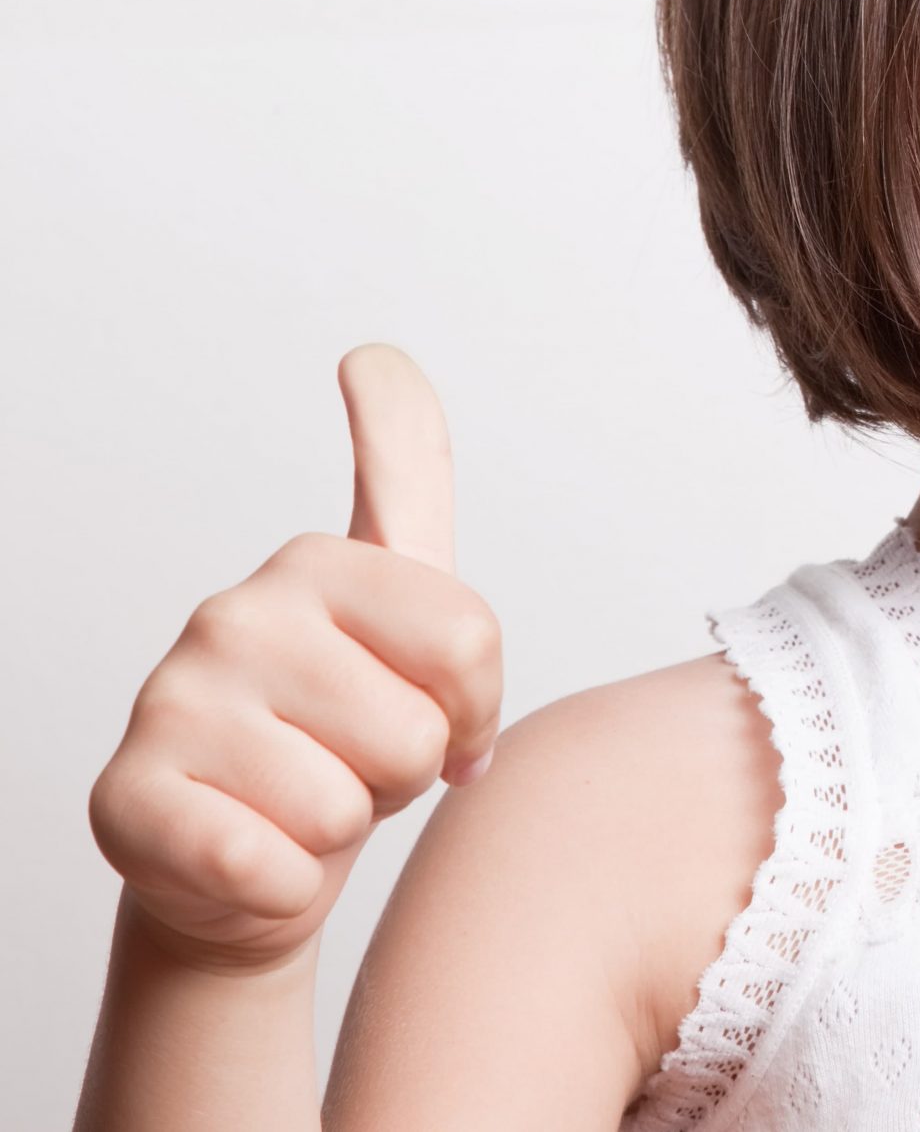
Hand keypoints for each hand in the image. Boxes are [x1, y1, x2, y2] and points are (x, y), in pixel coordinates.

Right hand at [88, 344, 503, 973]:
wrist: (255, 865)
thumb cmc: (346, 732)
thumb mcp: (403, 598)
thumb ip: (405, 471)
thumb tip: (376, 352)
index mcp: (315, 565)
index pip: (468, 639)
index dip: (474, 703)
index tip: (436, 701)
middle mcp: (231, 615)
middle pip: (415, 732)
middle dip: (402, 773)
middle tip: (351, 763)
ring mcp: (169, 702)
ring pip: (345, 808)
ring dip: (340, 828)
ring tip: (299, 802)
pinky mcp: (128, 802)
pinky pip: (271, 867)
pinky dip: (281, 885)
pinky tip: (250, 856)